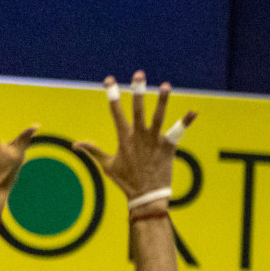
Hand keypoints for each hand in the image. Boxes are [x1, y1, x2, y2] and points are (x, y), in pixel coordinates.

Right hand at [75, 72, 195, 204]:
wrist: (145, 197)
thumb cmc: (126, 181)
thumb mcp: (107, 165)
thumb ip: (93, 151)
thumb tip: (75, 144)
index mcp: (123, 137)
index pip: (115, 111)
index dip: (112, 94)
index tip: (109, 80)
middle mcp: (138, 136)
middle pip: (137, 109)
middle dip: (137, 90)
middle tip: (139, 74)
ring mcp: (153, 141)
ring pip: (158, 116)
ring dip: (162, 101)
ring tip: (165, 85)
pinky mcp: (168, 148)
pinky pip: (177, 132)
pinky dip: (185, 122)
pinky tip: (193, 112)